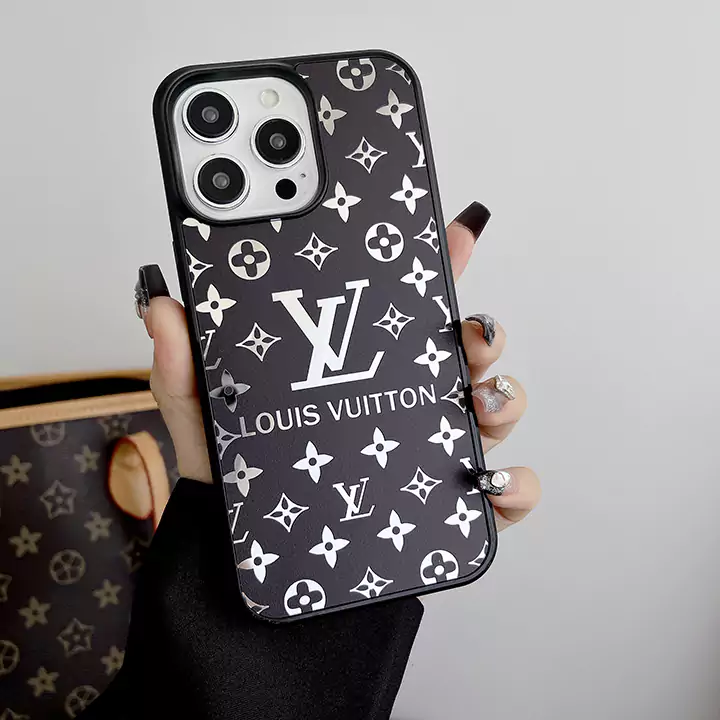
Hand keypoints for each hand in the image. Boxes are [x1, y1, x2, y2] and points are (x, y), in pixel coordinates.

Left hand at [136, 202, 540, 528]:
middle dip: (482, 329)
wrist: (258, 563)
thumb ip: (185, 364)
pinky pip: (504, 492)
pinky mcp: (451, 508)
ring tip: (479, 399)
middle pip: (466, 351)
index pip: (406, 306)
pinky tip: (491, 483)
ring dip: (504, 395)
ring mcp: (436, 452)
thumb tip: (161, 304)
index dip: (436, 262)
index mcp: (362, 366)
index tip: (453, 230)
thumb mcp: (207, 415)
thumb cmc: (244, 479)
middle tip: (468, 328)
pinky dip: (515, 486)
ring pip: (496, 409)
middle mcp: (408, 400)